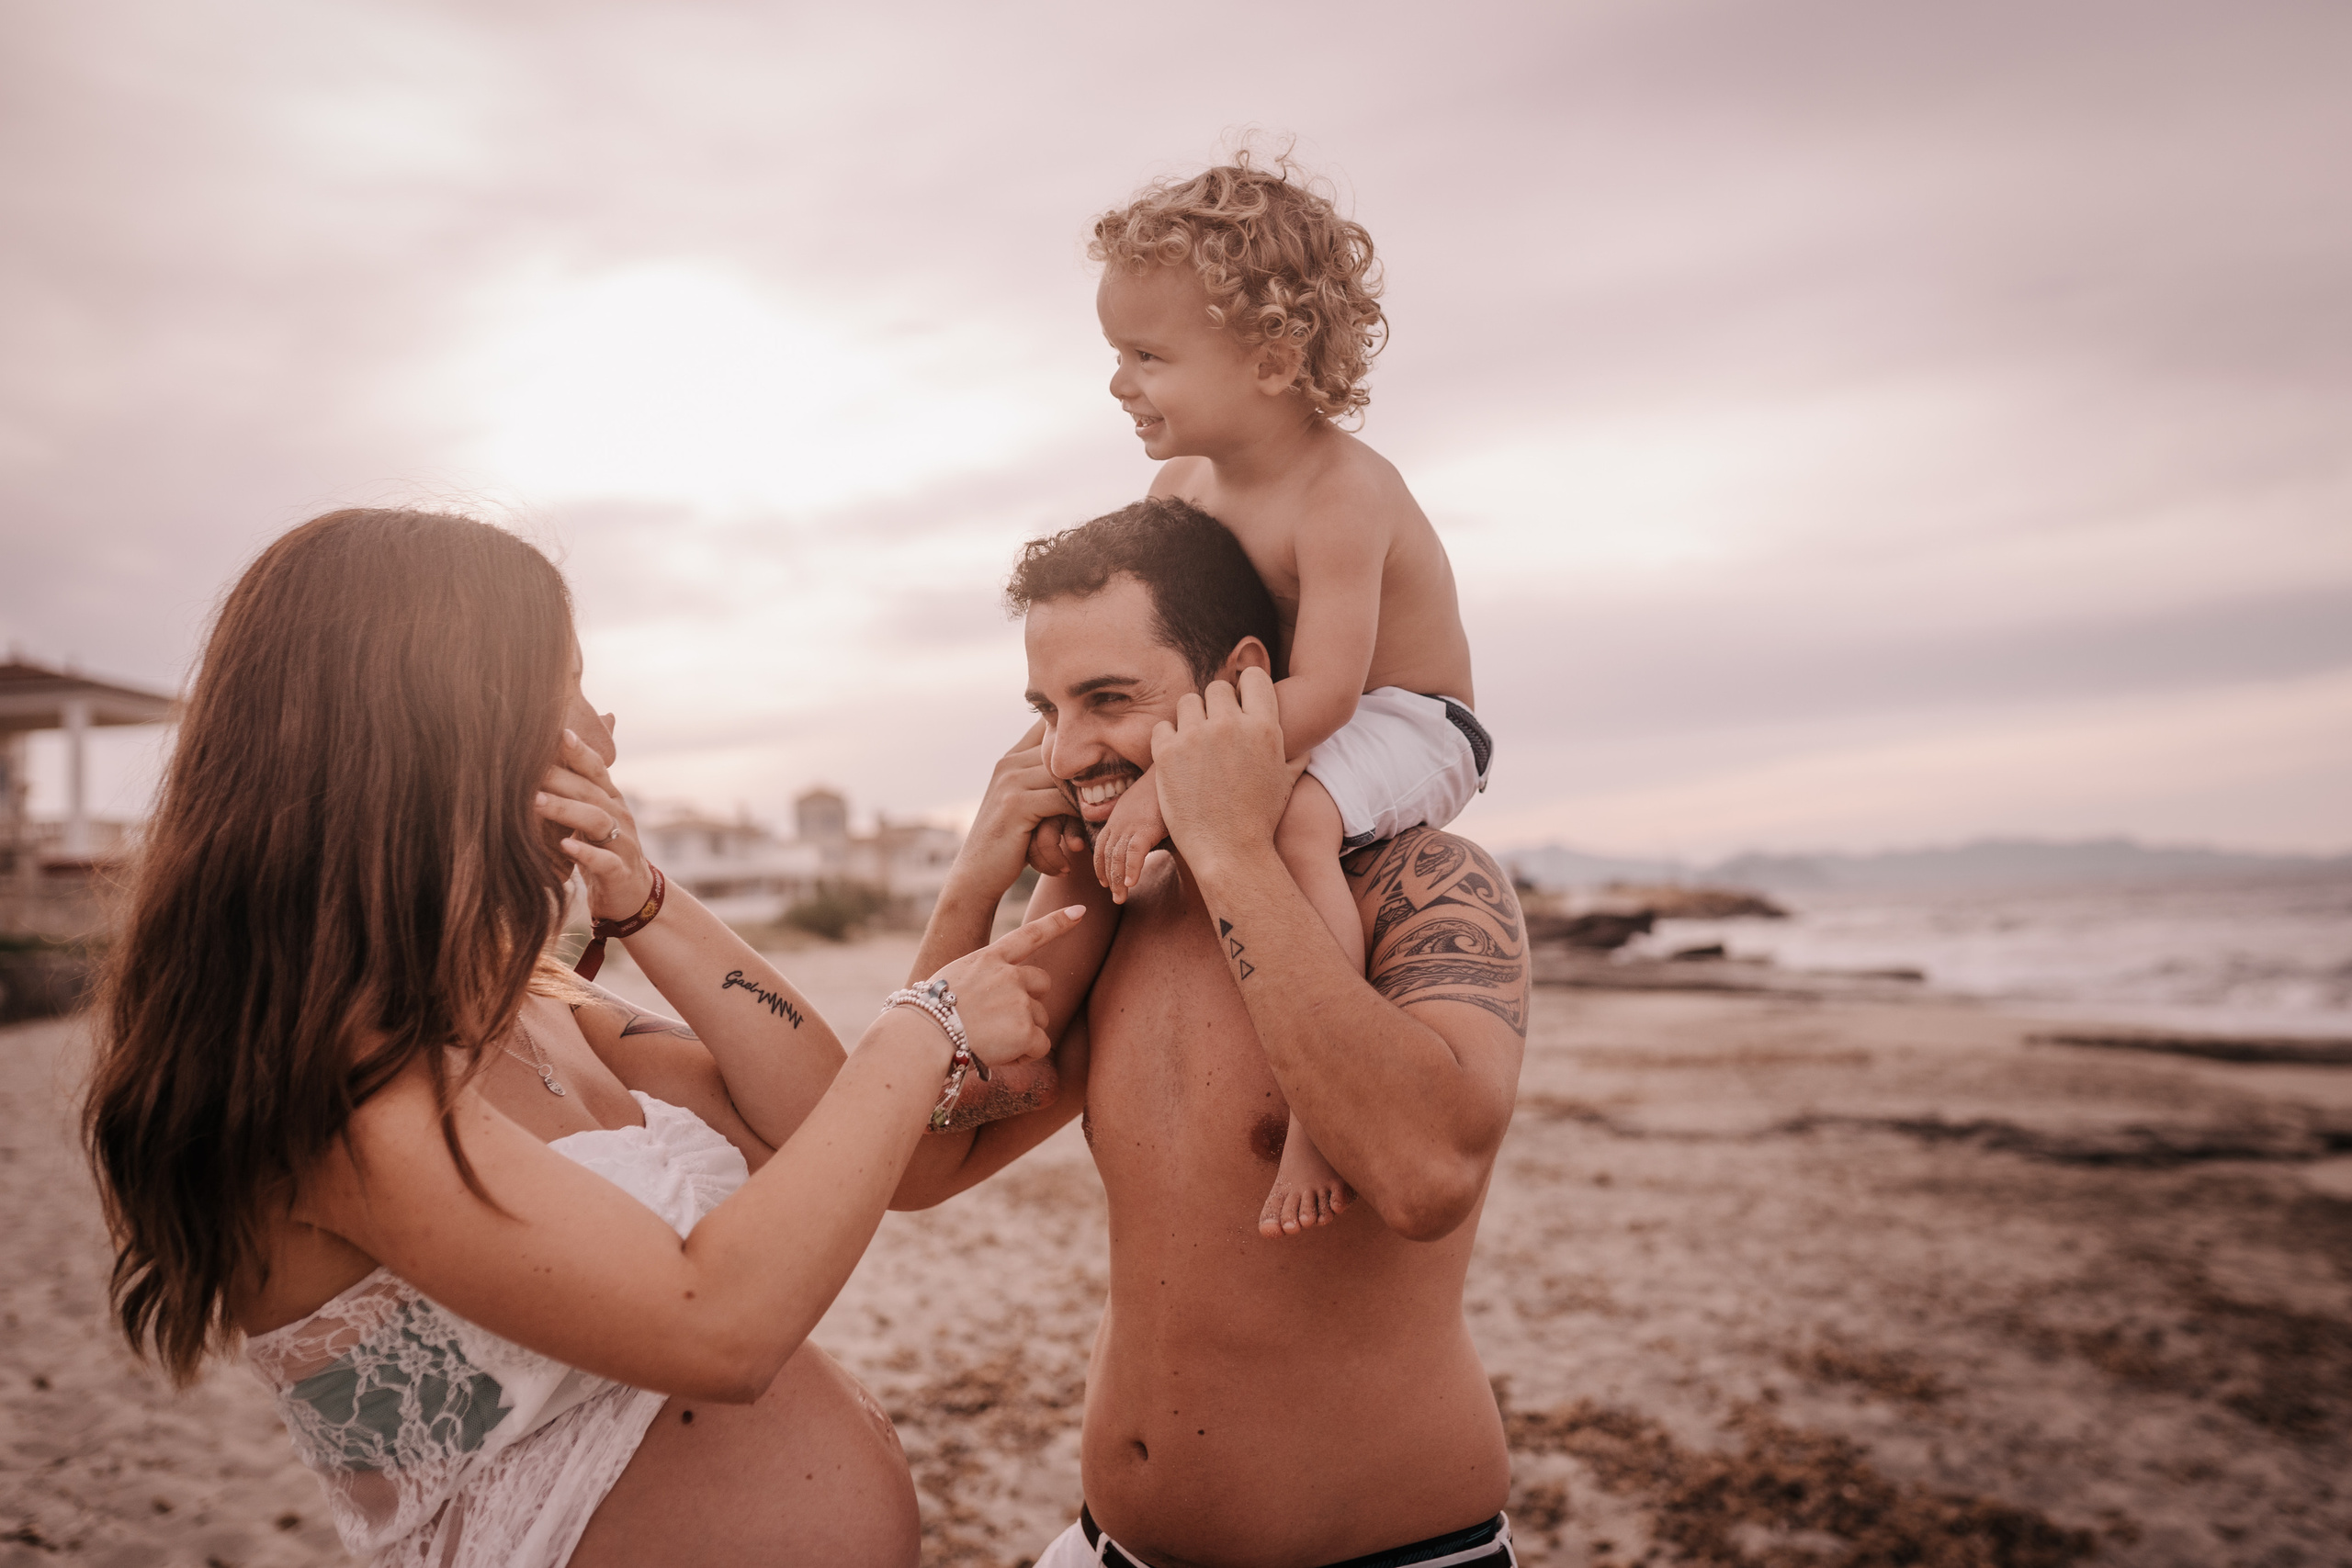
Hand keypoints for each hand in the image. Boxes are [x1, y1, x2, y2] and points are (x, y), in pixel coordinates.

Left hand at [536, 727, 653, 919]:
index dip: (579, 750)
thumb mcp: (591, 815)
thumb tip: (557, 749)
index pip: (597, 769)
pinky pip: (604, 861)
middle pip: (591, 791)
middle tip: (527, 768)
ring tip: (535, 802)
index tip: (557, 731)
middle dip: (560, 778)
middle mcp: (620, 817)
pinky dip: (584, 853)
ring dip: (566, 809)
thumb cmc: (603, 850)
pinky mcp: (619, 873)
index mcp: (611, 800)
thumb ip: (576, 787)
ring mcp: (623, 844)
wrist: (632, 895)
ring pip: (598, 820)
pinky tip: (564, 846)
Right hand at [929, 904, 1086, 1068]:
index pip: (1029, 935)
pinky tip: (999, 1054)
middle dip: (1030, 1002)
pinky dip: (1024, 1055)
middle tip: (1001, 1021)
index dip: (1057, 923)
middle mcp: (1009, 974)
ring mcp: (1019, 1001)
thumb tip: (997, 999)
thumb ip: (982, 979)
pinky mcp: (1026, 1030)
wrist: (925, 1036)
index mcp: (989, 959)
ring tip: (989, 1040)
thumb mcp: (952, 979)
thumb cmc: (928, 1014)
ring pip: (1039, 1019)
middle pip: (1042, 985)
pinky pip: (1040, 1046)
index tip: (1080, 912)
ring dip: (1022, 1033)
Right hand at [954, 720, 1091, 895]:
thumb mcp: (1027, 805)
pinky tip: (1081, 837)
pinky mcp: (1016, 804)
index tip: (1107, 753)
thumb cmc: (1010, 843)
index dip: (1077, 736)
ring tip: (1103, 816)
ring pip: (1067, 777)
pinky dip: (1078, 817)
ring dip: (1089, 798)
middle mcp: (1009, 763)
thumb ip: (1047, 782)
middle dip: (1093, 770)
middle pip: (1065, 753)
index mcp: (1012, 757)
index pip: (1048, 726)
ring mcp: (1010, 781)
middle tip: (1119, 787)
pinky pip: (1062, 801)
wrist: (976, 875)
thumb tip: (1090, 768)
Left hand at [1092, 774, 1165, 904]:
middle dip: (1109, 879)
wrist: (1169, 772)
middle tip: (1116, 898)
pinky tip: (1132, 883)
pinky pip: (1133, 853)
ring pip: (1117, 858)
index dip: (1101, 867)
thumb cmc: (1160, 789)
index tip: (1104, 882)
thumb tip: (1131, 829)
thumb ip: (1130, 818)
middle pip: (1107, 856)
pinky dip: (1131, 869)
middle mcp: (1119, 823)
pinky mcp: (1146, 828)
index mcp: (1116, 818)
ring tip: (1121, 897)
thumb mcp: (1139, 803)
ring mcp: (1130, 826)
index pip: (1102, 847)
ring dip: (1118, 880)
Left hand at [1149, 667, 1306, 876]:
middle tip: (1215, 732)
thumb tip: (1304, 737)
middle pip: (1217, 687)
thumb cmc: (1260, 817)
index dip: (1246, 688)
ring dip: (1191, 719)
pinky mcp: (1168, 753)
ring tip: (1196, 746)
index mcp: (1264, 727)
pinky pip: (1163, 727)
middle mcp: (1231, 725)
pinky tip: (1179, 761)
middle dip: (1216, 706)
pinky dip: (1168, 741)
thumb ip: (1294, 750)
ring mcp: (1196, 737)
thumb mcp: (1285, 779)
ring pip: (1188, 702)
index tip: (1239, 706)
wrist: (1229, 852)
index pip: (1253, 677)